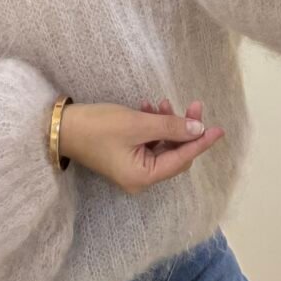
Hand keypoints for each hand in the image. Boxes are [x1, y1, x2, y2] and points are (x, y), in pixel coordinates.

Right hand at [58, 101, 224, 195]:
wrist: (61, 127)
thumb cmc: (98, 127)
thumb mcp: (137, 123)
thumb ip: (170, 127)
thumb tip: (198, 129)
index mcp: (144, 177)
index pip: (182, 159)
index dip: (201, 142)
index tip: (219, 129)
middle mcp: (140, 178)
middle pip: (174, 153)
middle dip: (184, 128)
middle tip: (193, 104)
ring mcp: (132, 169)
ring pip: (162, 146)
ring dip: (166, 124)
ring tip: (162, 102)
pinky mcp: (124, 157)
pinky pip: (148, 143)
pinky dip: (153, 126)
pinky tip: (148, 107)